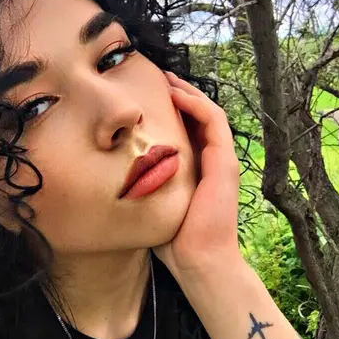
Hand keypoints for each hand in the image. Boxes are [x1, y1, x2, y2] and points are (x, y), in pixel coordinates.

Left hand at [152, 72, 243, 283]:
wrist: (198, 260)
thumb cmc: (173, 239)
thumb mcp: (154, 202)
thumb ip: (144, 185)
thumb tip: (113, 176)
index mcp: (197, 168)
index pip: (188, 129)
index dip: (172, 110)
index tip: (149, 97)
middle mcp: (211, 161)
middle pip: (199, 117)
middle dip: (180, 94)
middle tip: (158, 78)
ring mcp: (221, 160)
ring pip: (208, 113)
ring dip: (188, 93)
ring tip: (167, 79)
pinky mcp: (225, 162)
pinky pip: (213, 122)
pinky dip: (196, 104)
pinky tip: (177, 94)